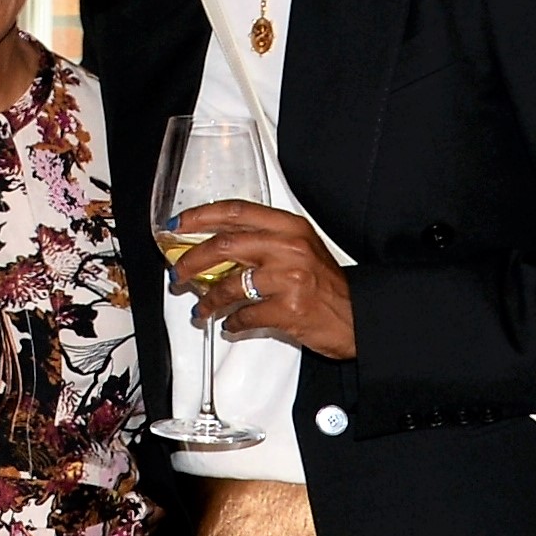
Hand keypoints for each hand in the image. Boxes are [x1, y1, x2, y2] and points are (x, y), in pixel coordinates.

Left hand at [170, 200, 356, 360]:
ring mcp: (289, 279)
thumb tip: (212, 246)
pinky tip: (229, 324)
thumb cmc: (326, 284)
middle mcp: (289, 248)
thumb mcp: (299, 248)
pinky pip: (245, 315)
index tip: (176, 226)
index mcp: (289, 227)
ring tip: (201, 309)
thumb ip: (261, 241)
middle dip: (192, 260)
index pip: (235, 211)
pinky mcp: (289, 310)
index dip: (200, 216)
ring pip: (229, 285)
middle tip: (178, 272)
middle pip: (224, 245)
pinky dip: (231, 322)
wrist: (359, 316)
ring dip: (208, 300)